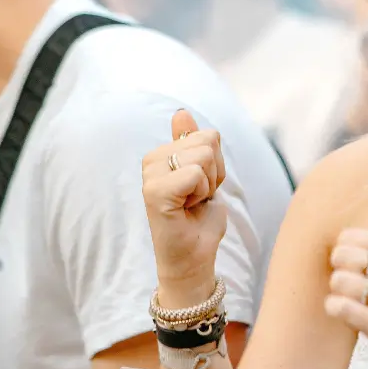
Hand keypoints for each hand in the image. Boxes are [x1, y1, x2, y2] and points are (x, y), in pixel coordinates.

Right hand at [141, 110, 227, 292]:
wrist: (194, 255)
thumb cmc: (198, 218)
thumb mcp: (204, 174)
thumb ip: (192, 144)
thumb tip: (181, 113)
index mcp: (160, 154)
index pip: (209, 136)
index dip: (217, 165)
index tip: (202, 187)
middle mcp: (151, 160)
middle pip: (208, 142)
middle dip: (215, 173)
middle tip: (197, 197)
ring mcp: (150, 176)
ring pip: (204, 156)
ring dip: (209, 184)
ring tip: (192, 203)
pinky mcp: (155, 192)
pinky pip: (195, 174)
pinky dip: (202, 193)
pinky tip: (188, 209)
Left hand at [324, 179, 367, 368]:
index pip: (352, 237)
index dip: (348, 253)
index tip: (363, 269)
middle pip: (342, 257)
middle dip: (341, 273)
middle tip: (357, 288)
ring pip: (339, 283)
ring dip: (340, 295)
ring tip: (355, 303)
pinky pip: (343, 309)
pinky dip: (338, 311)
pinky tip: (350, 315)